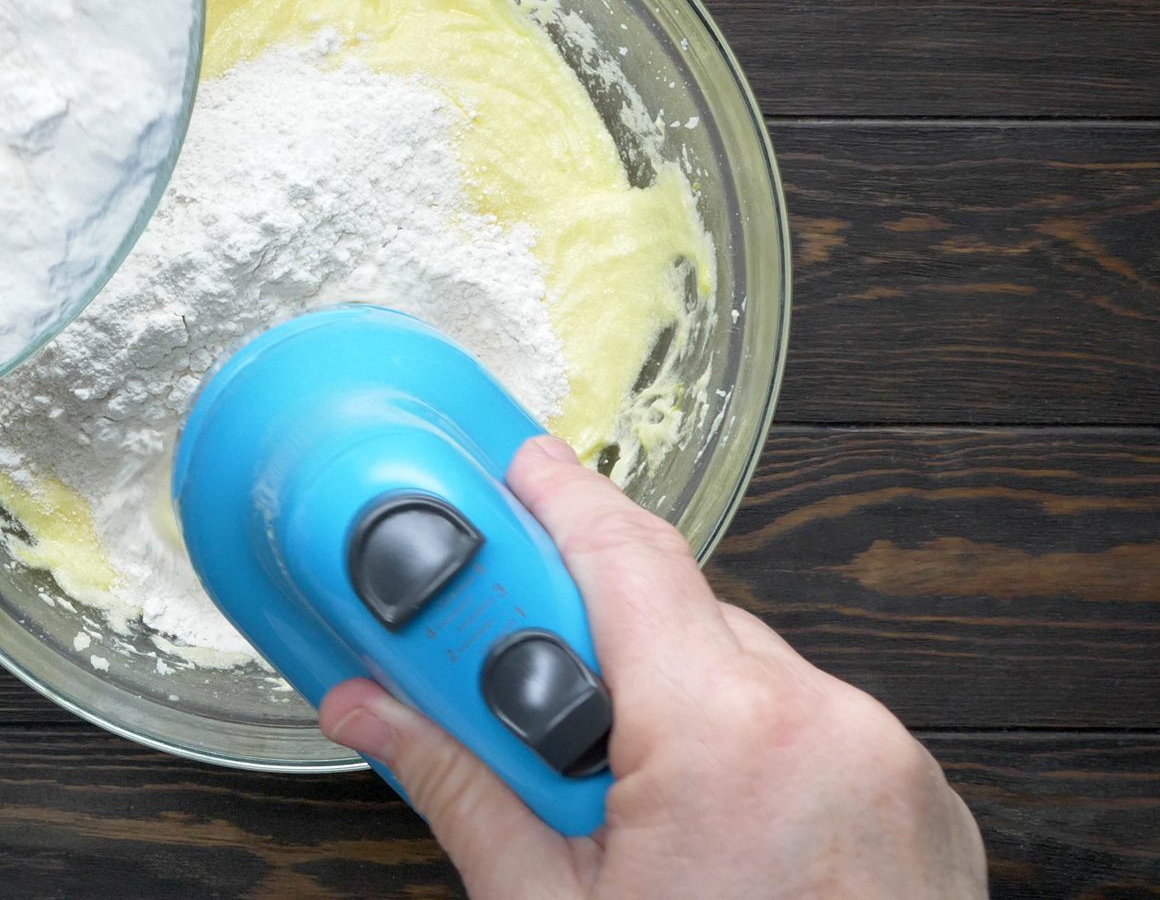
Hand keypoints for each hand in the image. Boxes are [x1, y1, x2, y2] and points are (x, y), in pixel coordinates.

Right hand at [319, 437, 986, 899]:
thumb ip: (458, 788)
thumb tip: (366, 706)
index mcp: (725, 736)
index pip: (621, 556)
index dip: (556, 493)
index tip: (513, 462)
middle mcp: (826, 722)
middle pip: (681, 616)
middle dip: (601, 638)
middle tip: (533, 694)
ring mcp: (889, 758)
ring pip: (748, 672)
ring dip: (678, 703)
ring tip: (629, 802)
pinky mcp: (923, 798)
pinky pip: (815, 724)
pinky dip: (753, 748)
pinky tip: (714, 826)